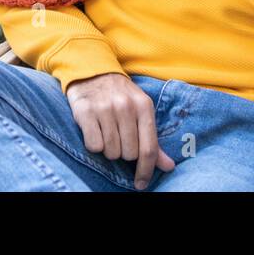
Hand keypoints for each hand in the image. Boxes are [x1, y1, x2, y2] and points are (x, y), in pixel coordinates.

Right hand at [66, 73, 175, 189]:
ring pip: (111, 152)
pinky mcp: (85, 111)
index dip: (146, 170)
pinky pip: (93, 146)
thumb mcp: (141, 111)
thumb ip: (153, 140)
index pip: (149, 148)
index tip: (141, 183)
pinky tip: (95, 130)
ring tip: (106, 132)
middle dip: (123, 152)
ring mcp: (105, 108)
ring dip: (108, 149)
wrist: (92, 71)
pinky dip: (94, 144)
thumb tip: (168, 167)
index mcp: (144, 106)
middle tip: (118, 138)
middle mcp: (125, 106)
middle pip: (129, 154)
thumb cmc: (120, 96)